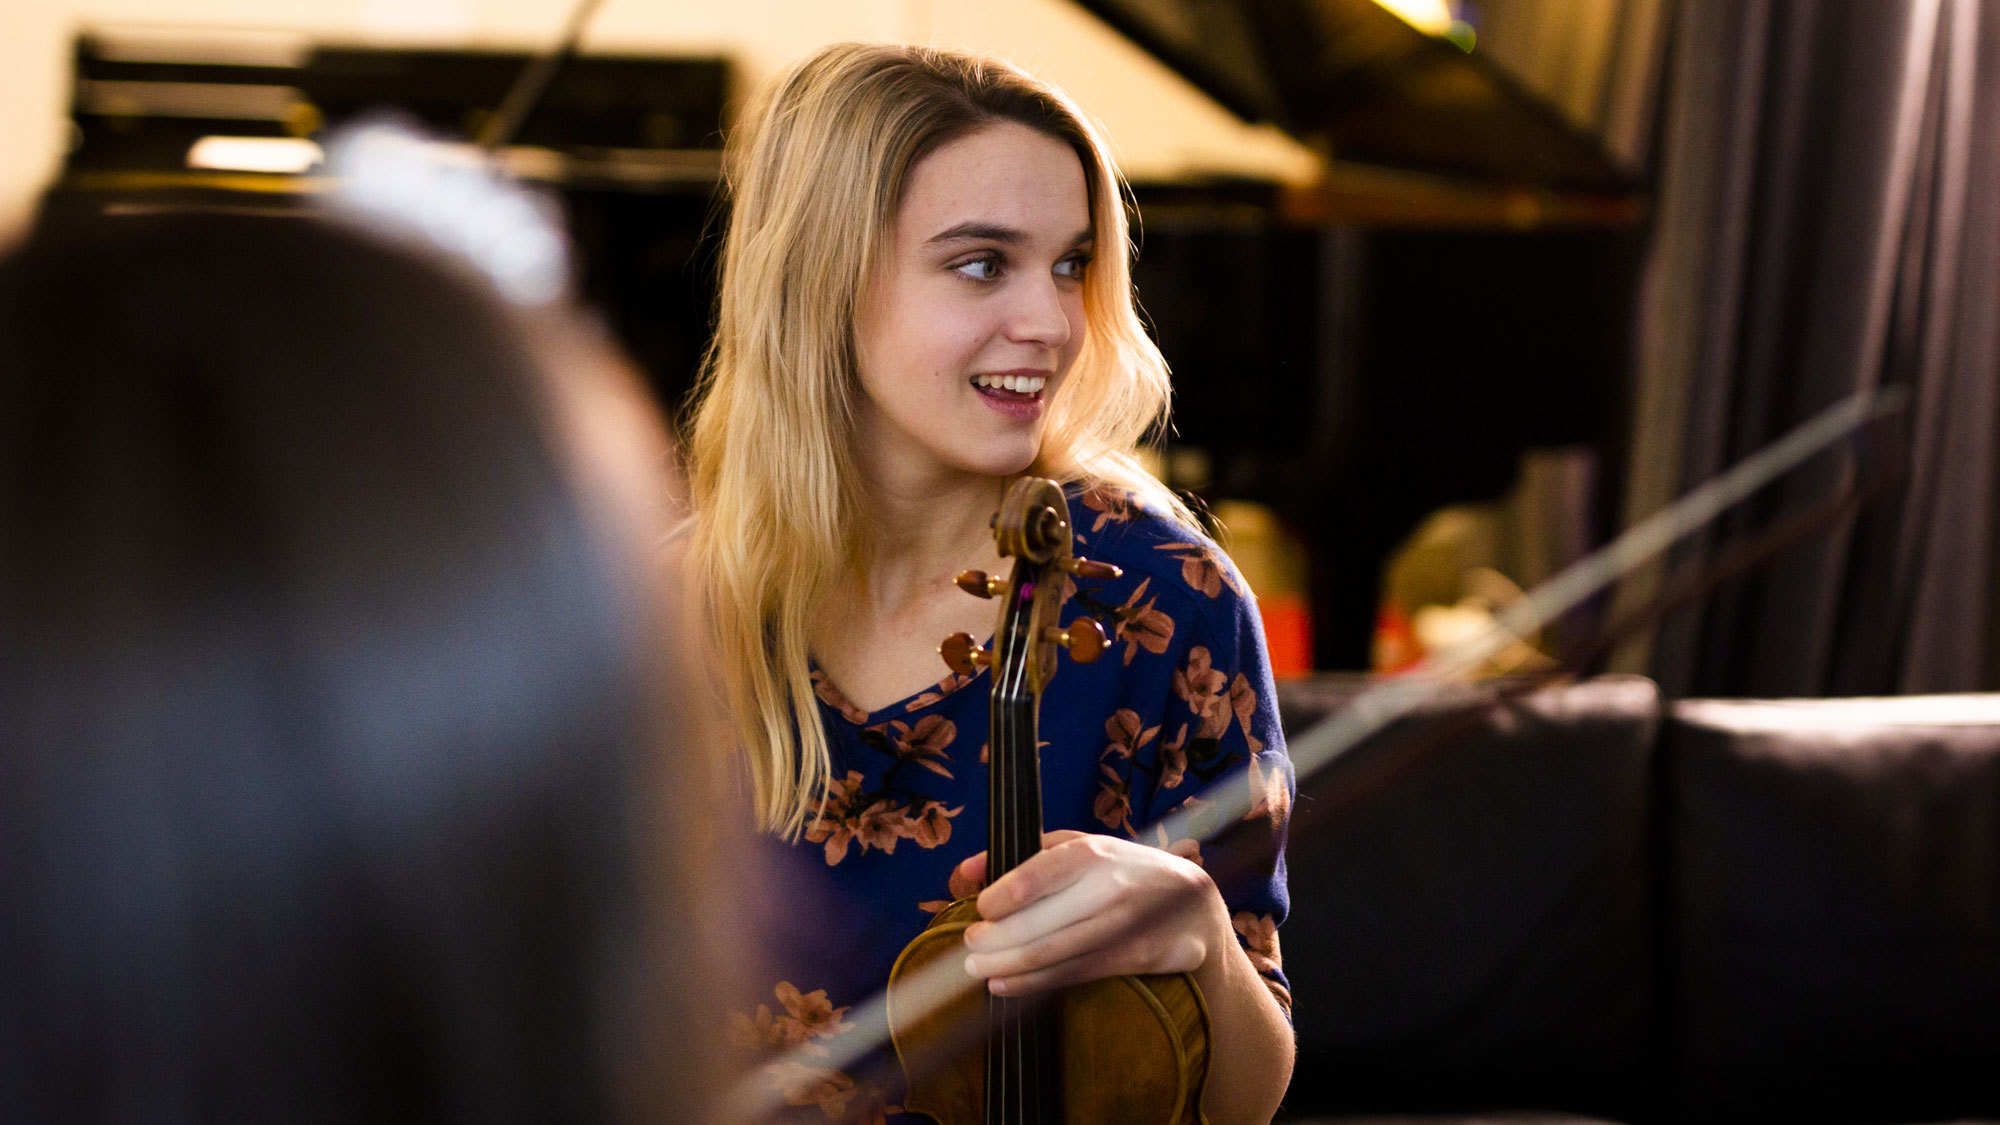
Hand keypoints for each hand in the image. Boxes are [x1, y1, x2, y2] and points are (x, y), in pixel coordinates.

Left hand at [956, 830, 1229, 995]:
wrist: (1196, 904)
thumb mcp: (1084, 846)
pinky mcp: (1134, 958)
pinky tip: (1005, 984)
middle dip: (993, 940)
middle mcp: (1108, 887)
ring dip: (1008, 965)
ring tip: (977, 970)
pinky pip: (1073, 974)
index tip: (979, 910)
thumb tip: (965, 870)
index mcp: (1092, 851)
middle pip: (1038, 923)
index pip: (1033, 877)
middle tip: (969, 947)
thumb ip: (1026, 855)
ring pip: (1053, 953)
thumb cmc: (1127, 871)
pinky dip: (1033, 983)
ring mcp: (1123, 925)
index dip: (997, 900)